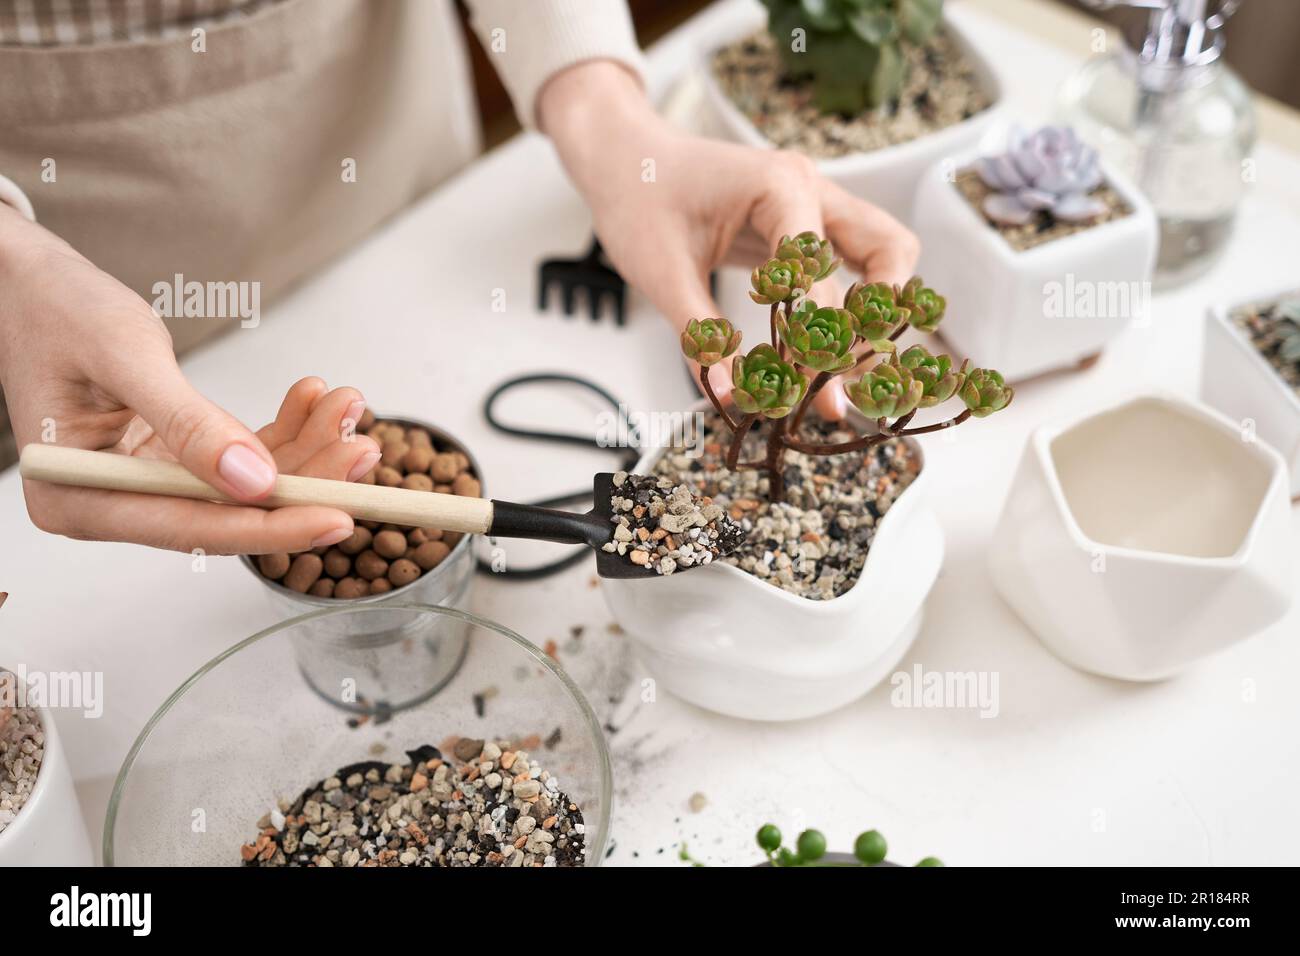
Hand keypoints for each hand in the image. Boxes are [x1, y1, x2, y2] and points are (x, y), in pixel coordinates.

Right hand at [0, 207, 379, 553]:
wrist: (28, 281)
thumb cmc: (57, 309)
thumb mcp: (126, 359)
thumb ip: (189, 424)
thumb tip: (255, 481)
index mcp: (80, 502)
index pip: (196, 528)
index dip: (274, 526)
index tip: (341, 518)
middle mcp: (112, 505)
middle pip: (229, 512)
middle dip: (306, 480)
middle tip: (366, 447)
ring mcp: (143, 484)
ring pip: (246, 484)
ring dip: (305, 447)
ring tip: (348, 404)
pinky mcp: (169, 460)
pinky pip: (239, 455)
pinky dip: (282, 428)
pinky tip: (313, 398)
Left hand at [539, 61, 919, 420]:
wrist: (626, 160)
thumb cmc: (638, 199)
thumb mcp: (661, 273)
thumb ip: (700, 335)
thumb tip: (728, 396)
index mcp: (780, 187)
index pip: (820, 272)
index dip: (814, 336)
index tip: (798, 388)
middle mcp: (813, 190)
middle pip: (889, 252)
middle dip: (875, 321)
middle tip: (846, 382)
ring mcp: (817, 204)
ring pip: (885, 255)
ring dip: (876, 313)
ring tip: (848, 373)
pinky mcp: (807, 225)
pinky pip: (855, 262)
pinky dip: (855, 304)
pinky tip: (834, 349)